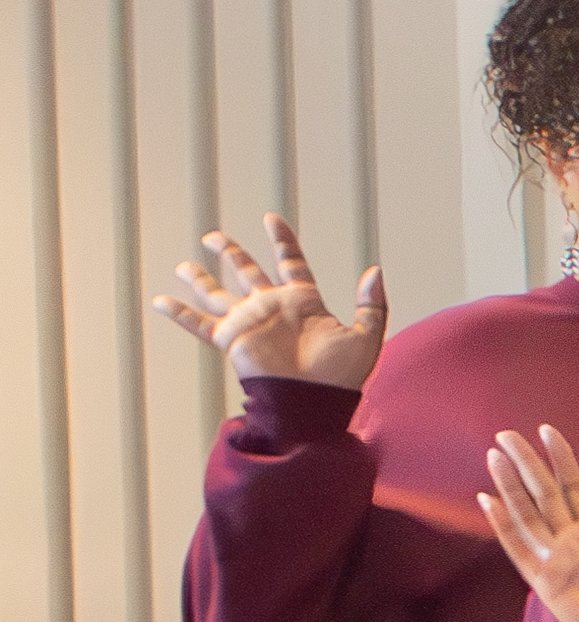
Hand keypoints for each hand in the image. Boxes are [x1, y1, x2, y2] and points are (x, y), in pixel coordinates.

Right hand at [159, 213, 389, 388]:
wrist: (314, 402)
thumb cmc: (341, 376)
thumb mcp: (366, 335)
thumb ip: (372, 304)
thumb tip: (375, 270)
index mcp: (303, 302)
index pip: (290, 262)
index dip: (282, 241)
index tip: (271, 219)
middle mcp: (272, 308)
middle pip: (247, 272)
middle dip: (231, 254)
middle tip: (213, 237)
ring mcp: (249, 322)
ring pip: (219, 293)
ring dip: (200, 279)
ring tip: (183, 265)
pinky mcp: (231, 339)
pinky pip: (200, 323)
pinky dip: (179, 313)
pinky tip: (159, 301)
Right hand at [477, 424, 578, 621]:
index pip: (573, 486)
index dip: (561, 458)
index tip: (548, 430)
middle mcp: (572, 540)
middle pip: (543, 493)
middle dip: (526, 463)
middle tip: (507, 434)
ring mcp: (556, 559)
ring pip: (527, 514)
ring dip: (510, 486)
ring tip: (495, 457)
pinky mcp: (544, 581)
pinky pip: (518, 549)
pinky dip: (502, 526)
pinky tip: (488, 501)